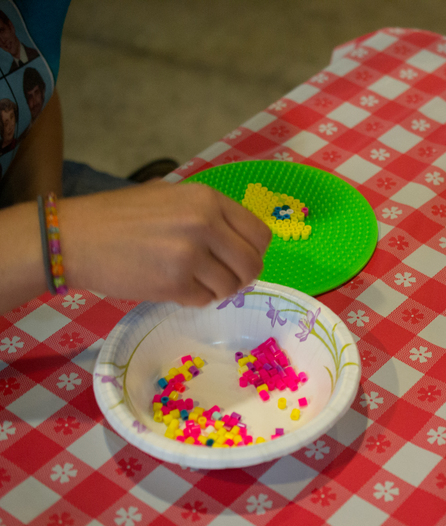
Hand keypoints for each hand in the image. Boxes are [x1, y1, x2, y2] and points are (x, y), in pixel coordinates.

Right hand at [59, 181, 271, 305]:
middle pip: (251, 265)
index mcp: (208, 199)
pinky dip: (194, 298)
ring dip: (217, 289)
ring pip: (230, 287)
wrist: (75, 237)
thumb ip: (209, 213)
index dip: (255, 252)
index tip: (243, 259)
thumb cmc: (120, 216)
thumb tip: (243, 242)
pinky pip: (204, 300)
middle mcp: (205, 224)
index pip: (260, 234)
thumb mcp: (170, 196)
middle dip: (243, 277)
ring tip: (194, 280)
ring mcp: (190, 255)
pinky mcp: (174, 284)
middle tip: (226, 279)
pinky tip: (175, 287)